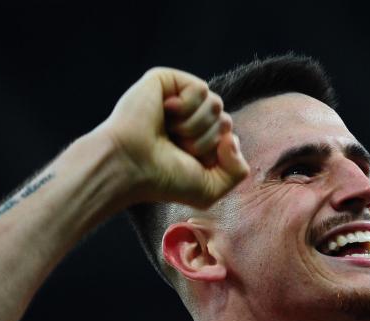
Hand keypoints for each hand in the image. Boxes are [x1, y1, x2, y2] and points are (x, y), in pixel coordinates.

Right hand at [98, 67, 248, 207]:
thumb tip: (233, 137)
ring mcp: (179, 100)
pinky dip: (186, 107)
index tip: (189, 162)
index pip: (230, 137)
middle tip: (177, 147)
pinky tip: (164, 113)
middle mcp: (190, 119)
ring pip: (216, 105)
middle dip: (205, 141)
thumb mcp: (211, 189)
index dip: (217, 152)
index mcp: (199, 141)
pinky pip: (201, 89)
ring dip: (195, 126)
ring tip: (169, 132)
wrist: (131, 166)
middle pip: (225, 121)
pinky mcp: (167, 81)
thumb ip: (238, 172)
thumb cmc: (164, 180)